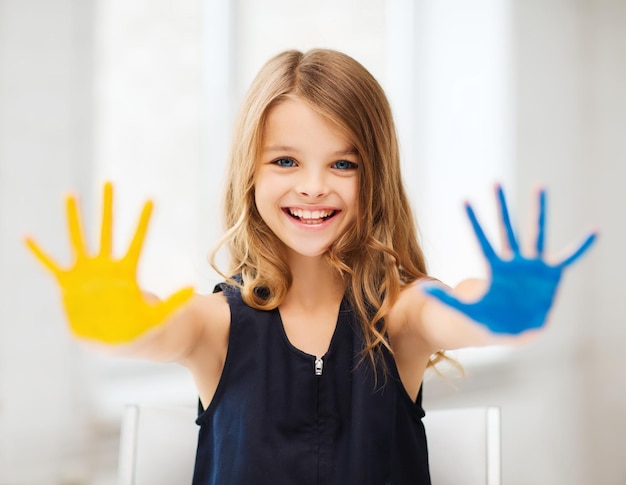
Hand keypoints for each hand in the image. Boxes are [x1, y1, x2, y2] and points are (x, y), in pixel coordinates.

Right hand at [25, 182, 193, 343]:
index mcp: (127, 272)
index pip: (137, 240)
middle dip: (108, 208)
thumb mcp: (159, 317)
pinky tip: (27, 237)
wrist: (114, 341)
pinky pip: (51, 266)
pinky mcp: (68, 284)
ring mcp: (86, 273)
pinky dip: (39, 253)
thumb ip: (173, 302)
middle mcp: (105, 267)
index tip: (151, 199)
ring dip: (74, 218)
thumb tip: (191, 287)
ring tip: (70, 194)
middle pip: (107, 231)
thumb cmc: (137, 328)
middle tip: (109, 183)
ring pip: (79, 239)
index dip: (143, 221)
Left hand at [422, 185, 596, 333]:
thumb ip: (446, 299)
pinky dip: (581, 246)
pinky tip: (594, 231)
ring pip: (536, 233)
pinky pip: (569, 257)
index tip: (462, 200)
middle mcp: (514, 262)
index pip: (481, 240)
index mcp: (494, 268)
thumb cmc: (489, 319)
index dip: (472, 221)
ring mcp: (533, 266)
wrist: (515, 330)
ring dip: (538, 211)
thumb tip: (420, 288)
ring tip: (539, 185)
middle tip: (494, 181)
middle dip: (501, 206)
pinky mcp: (551, 274)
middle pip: (506, 229)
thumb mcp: (466, 311)